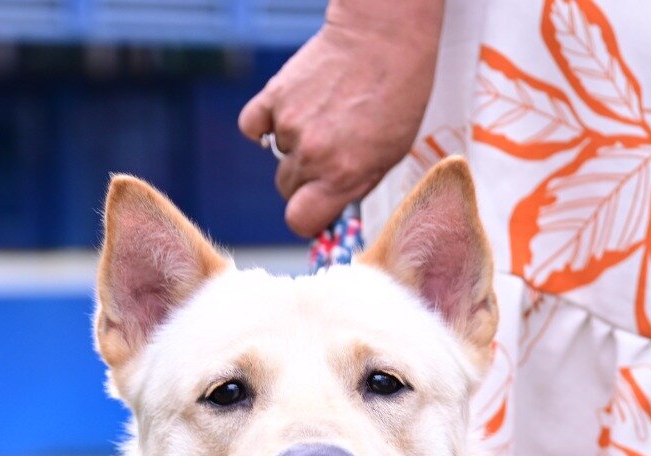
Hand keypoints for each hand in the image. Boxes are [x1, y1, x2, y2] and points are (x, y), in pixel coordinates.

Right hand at [239, 0, 444, 239]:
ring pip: (276, 157)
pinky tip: (288, 112)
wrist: (383, 38)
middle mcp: (313, 155)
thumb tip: (331, 210)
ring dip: (292, 146)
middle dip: (304, 181)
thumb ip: (355, 184)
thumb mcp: (390, 154)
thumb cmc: (397, 95)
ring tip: (322, 119)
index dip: (307, 218)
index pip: (301, 221)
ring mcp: (289, 125)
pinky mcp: (274, 96)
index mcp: (344, 175)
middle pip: (287, 190)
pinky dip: (264, 124)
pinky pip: (252, 127)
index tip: (316, 208)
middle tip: (328, 153)